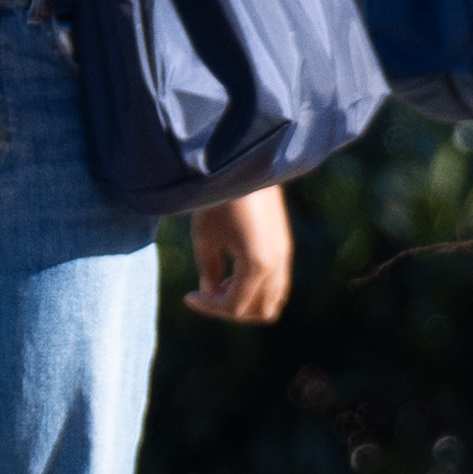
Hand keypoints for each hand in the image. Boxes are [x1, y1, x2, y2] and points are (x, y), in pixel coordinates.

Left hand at [185, 186, 292, 323]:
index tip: (187, 296)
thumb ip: (209, 270)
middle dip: (232, 309)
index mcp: (257, 266)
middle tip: (208, 291)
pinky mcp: (284, 244)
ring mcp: (285, 255)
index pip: (236, 307)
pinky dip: (257, 285)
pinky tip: (235, 267)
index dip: (209, 307)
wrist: (243, 162)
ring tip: (222, 280)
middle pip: (260, 311)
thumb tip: (211, 291)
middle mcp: (278, 264)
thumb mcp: (205, 237)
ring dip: (247, 298)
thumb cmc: (218, 198)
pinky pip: (277, 281)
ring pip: (273, 298)